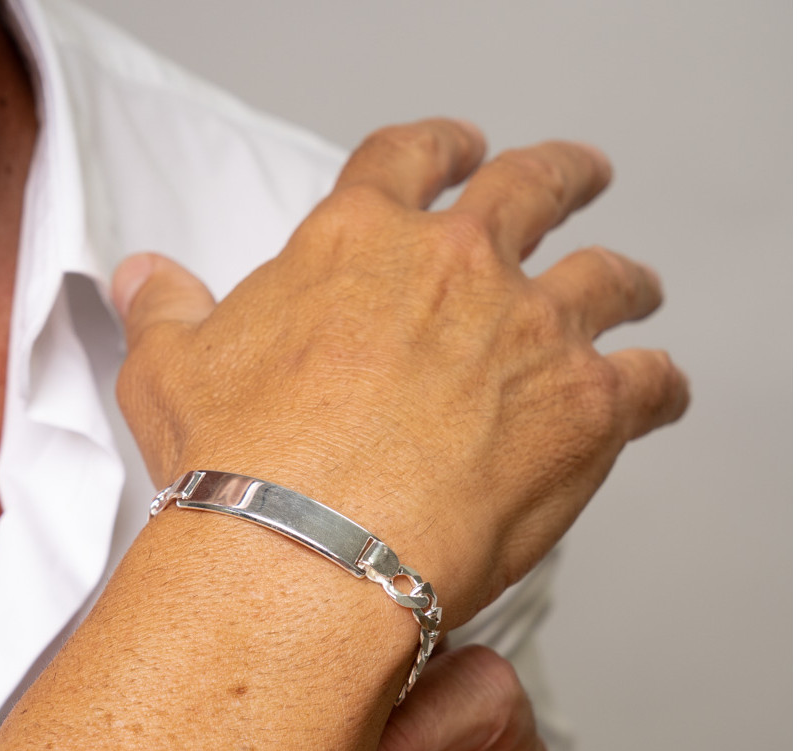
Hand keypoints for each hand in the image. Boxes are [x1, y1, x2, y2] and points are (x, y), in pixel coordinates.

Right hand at [114, 119, 687, 627]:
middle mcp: (455, 268)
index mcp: (359, 244)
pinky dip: (660, 383)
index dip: (434, 146)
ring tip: (632, 285)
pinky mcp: (583, 407)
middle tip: (568, 177)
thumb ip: (166, 312)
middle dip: (555, 176)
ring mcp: (528, 331)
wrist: (307, 552)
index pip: (406, 161)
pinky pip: (648, 381)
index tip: (452, 149)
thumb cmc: (243, 469)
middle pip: (529, 188)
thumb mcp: (171, 374)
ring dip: (622, 278)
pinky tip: (658, 391)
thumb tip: (144, 279)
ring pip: (604, 278)